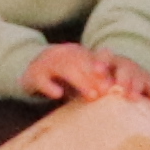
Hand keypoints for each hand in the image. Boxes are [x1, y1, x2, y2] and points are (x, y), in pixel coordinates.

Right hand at [21, 43, 141, 103]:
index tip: (116, 83)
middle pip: (84, 63)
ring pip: (67, 68)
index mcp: (80, 53)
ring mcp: (49, 62)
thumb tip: (117, 95)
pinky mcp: (34, 74)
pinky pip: (42, 78)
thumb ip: (95, 82)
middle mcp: (66, 55)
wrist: (32, 67)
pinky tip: (58, 94)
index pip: (95, 57)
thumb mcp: (80, 75)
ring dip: (81, 81)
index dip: (106, 67)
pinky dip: (50, 86)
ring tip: (92, 96)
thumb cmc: (63, 75)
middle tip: (108, 92)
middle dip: (97, 77)